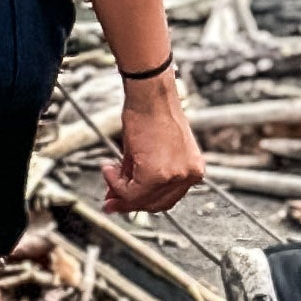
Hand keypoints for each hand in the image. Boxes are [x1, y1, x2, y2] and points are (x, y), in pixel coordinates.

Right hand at [104, 73, 204, 212]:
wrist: (151, 95)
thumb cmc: (152, 113)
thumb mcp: (148, 151)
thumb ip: (135, 175)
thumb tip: (117, 195)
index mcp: (193, 170)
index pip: (166, 199)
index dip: (140, 202)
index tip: (121, 201)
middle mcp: (189, 176)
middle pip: (155, 204)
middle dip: (129, 201)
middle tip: (110, 200)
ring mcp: (175, 176)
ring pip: (142, 199)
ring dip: (120, 191)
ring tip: (108, 174)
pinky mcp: (158, 174)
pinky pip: (132, 191)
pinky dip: (116, 183)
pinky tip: (108, 169)